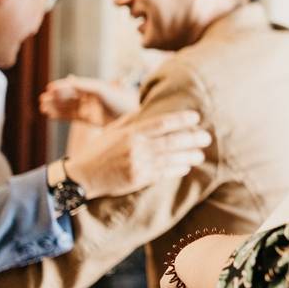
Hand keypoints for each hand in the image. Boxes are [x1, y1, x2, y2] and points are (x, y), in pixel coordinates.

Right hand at [39, 75, 138, 125]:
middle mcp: (90, 97)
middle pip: (69, 96)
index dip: (61, 87)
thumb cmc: (119, 101)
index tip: (49, 88)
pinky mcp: (89, 119)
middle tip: (42, 99)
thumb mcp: (101, 91)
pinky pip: (71, 116)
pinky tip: (50, 115)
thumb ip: (84, 86)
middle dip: (55, 98)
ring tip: (42, 107)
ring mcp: (89, 108)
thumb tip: (68, 79)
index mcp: (93, 87)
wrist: (131, 118)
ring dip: (55, 107)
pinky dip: (61, 115)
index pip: (73, 86)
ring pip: (68, 107)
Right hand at [65, 110, 210, 198]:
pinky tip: (185, 167)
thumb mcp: (112, 131)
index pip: (162, 123)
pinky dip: (176, 169)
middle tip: (207, 137)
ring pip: (170, 158)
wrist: (81, 177)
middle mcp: (136, 147)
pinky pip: (163, 173)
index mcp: (131, 132)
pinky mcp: (138, 179)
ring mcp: (138, 164)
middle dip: (192, 138)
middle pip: (171, 141)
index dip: (181, 119)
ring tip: (200, 154)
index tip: (196, 117)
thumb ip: (131, 120)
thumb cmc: (98, 151)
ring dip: (189, 156)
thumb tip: (147, 108)